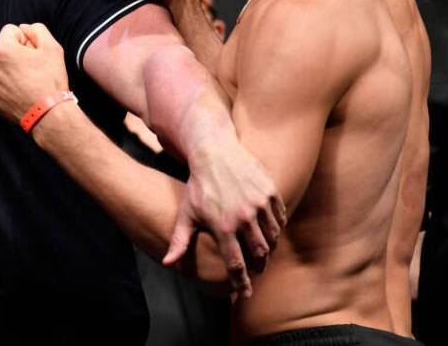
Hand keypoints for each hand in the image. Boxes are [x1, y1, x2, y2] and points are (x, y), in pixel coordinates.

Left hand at [0, 23, 68, 124]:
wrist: (46, 114)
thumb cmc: (50, 80)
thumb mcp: (52, 47)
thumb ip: (37, 29)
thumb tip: (23, 28)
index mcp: (2, 48)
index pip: (11, 31)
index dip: (25, 40)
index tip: (33, 55)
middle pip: (1, 47)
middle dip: (13, 53)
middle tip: (29, 69)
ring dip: (6, 67)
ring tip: (22, 80)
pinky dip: (0, 82)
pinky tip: (14, 89)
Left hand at [164, 131, 285, 298]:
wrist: (214, 153)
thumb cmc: (198, 186)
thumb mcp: (186, 214)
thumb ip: (180, 241)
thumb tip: (167, 263)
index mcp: (223, 227)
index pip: (236, 264)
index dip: (241, 282)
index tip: (244, 294)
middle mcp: (244, 218)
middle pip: (259, 253)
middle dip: (259, 265)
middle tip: (256, 269)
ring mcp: (259, 204)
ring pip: (272, 237)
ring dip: (268, 246)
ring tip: (262, 249)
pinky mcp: (270, 192)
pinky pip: (279, 218)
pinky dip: (276, 226)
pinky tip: (268, 228)